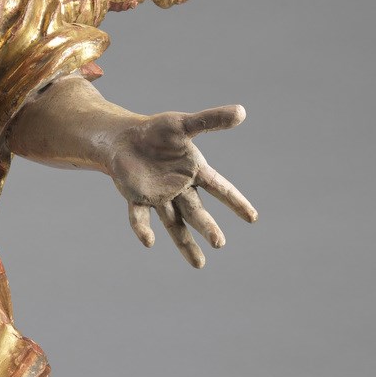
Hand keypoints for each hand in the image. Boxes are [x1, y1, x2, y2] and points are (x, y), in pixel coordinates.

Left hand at [108, 105, 256, 266]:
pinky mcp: (136, 198)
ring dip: (185, 242)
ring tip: (199, 265)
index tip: (252, 218)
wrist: (123, 139)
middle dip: (208, 227)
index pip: (219, 188)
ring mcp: (158, 196)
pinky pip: (140, 216)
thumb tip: (241, 112)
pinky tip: (149, 242)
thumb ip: (210, 120)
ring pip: (175, 223)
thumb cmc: (156, 131)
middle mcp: (179, 188)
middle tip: (219, 243)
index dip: (235, 202)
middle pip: (197, 211)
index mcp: (194, 171)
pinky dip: (143, 228)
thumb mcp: (184, 124)